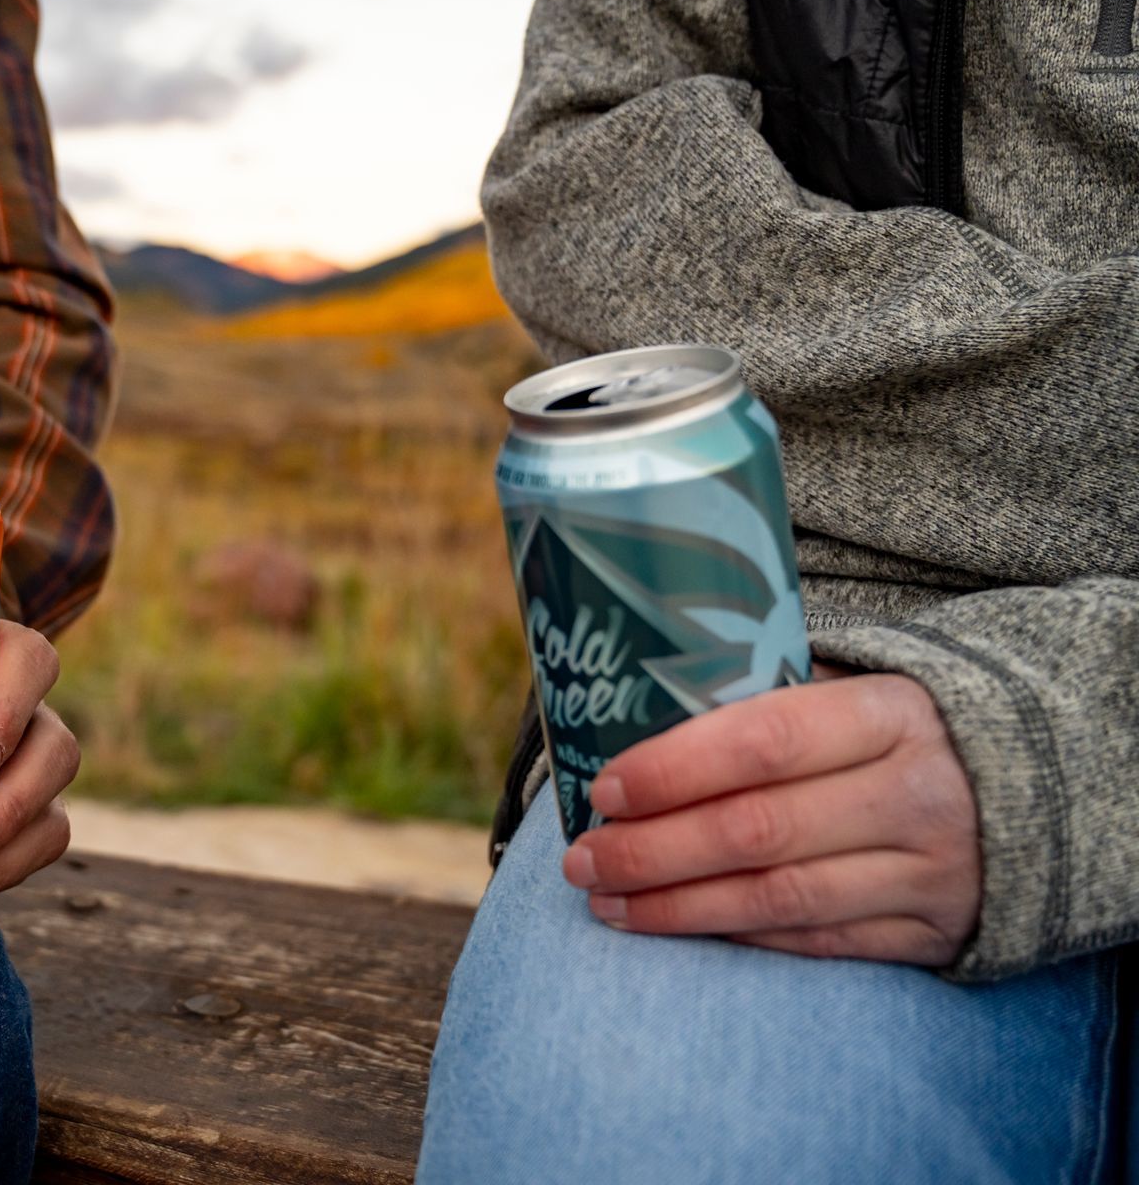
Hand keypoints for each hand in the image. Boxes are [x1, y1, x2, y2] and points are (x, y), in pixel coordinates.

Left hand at [561, 671, 979, 965]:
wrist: (1048, 782)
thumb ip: (767, 701)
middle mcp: (919, 794)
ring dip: (678, 906)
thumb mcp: (857, 687)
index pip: (763, 741)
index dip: (675, 769)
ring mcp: (932, 871)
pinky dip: (738, 936)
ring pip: (779, 898)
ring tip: (604, 901)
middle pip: (758, 831)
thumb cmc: (902, 726)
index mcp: (892, 713)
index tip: (605, 789)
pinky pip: (816, 942)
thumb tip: (634, 721)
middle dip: (652, 851)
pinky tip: (676, 926)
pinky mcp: (934, 931)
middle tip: (580, 859)